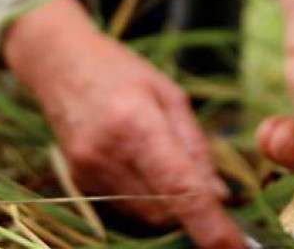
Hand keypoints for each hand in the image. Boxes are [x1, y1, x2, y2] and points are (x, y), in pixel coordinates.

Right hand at [2, 0, 245, 248]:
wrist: (59, 64)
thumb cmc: (122, 71)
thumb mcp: (170, 95)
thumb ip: (195, 146)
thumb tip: (219, 195)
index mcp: (136, 124)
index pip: (178, 188)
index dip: (209, 224)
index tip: (234, 245)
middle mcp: (108, 155)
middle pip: (163, 212)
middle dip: (193, 214)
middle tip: (211, 194)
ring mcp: (88, 173)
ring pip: (144, 216)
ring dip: (170, 209)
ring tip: (173, 170)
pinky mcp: (79, 183)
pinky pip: (124, 209)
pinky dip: (146, 201)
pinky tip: (146, 170)